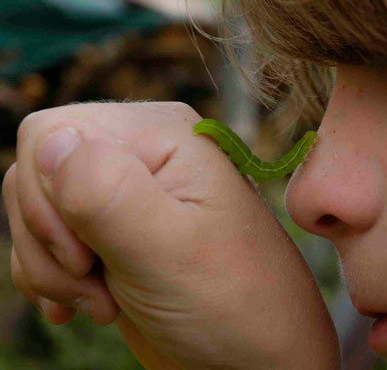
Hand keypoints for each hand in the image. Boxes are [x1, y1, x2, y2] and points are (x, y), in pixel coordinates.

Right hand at [3, 102, 339, 368]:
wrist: (253, 352)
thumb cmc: (232, 304)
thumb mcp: (171, 250)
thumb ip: (109, 192)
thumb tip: (53, 142)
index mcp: (162, 135)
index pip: (51, 134)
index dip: (49, 200)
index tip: (87, 258)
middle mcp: (142, 153)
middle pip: (37, 173)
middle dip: (50, 240)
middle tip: (96, 285)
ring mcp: (127, 193)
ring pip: (37, 209)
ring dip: (52, 266)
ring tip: (103, 302)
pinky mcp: (115, 231)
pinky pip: (49, 238)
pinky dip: (55, 277)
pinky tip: (90, 304)